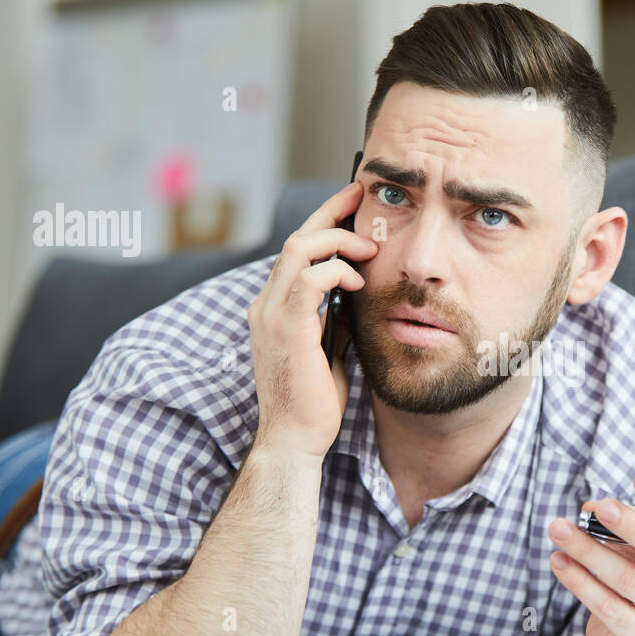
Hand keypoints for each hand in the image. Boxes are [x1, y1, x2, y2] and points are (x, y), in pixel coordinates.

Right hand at [247, 181, 377, 459]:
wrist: (294, 439)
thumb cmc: (313, 402)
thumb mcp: (328, 348)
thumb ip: (334, 317)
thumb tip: (355, 293)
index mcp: (272, 307)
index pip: (295, 250)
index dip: (323, 222)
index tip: (352, 202)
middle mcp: (265, 304)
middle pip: (295, 238)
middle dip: (331, 212)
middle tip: (362, 197)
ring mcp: (270, 314)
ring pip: (298, 249)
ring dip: (338, 240)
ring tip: (369, 248)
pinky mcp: (286, 328)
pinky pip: (309, 279)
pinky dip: (336, 271)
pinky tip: (357, 282)